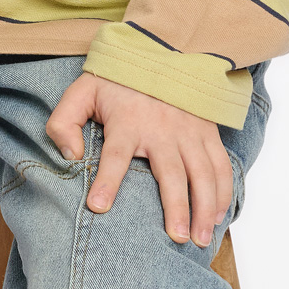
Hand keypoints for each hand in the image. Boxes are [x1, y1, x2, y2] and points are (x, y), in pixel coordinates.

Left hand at [46, 70, 233, 246]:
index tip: (99, 206)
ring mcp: (188, 131)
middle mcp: (162, 129)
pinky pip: (220, 164)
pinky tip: (218, 215)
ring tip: (200, 237)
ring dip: (204, 206)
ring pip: (202, 173)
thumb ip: (65, 121)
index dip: (107, 181)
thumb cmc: (118, 80)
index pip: (115, 155)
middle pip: (171, 173)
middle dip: (176, 207)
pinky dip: (224, 190)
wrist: (158, 50)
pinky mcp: (206, 131)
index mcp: (127, 121)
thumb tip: (71, 156)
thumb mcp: (82, 92)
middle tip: (177, 238)